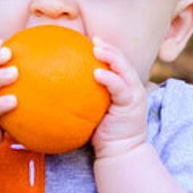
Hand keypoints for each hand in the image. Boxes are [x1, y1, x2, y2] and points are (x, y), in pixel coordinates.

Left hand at [90, 37, 148, 158]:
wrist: (120, 151)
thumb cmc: (103, 133)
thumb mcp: (94, 110)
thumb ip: (86, 96)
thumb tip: (58, 87)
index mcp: (125, 86)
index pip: (118, 63)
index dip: (107, 49)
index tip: (92, 41)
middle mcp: (132, 87)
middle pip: (123, 61)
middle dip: (109, 48)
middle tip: (94, 40)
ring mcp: (134, 94)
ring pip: (124, 69)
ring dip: (111, 57)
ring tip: (97, 49)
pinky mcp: (132, 104)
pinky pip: (120, 87)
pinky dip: (109, 78)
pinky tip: (97, 73)